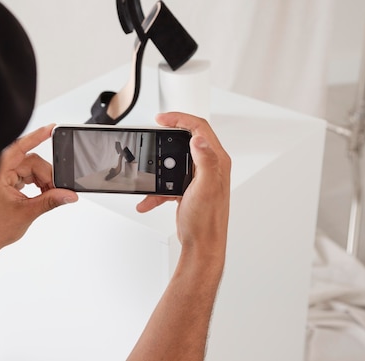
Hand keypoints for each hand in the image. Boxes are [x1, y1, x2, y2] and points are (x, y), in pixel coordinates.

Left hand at [0, 124, 77, 255]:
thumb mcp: (27, 213)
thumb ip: (50, 201)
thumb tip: (69, 195)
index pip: (20, 147)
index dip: (37, 136)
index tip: (52, 128)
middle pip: (31, 162)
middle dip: (46, 176)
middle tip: (57, 191)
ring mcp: (0, 175)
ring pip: (30, 169)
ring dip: (42, 181)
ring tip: (48, 195)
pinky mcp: (4, 181)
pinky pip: (25, 175)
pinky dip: (36, 183)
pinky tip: (40, 193)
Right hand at [137, 113, 230, 256]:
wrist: (202, 245)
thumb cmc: (207, 221)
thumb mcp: (205, 187)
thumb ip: (205, 160)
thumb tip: (198, 139)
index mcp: (216, 161)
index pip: (199, 128)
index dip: (180, 118)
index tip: (162, 119)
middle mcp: (209, 167)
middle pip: (186, 140)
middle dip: (166, 138)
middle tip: (153, 134)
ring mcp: (198, 178)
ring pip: (174, 162)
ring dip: (158, 168)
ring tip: (148, 172)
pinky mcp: (188, 189)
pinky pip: (168, 182)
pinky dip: (156, 190)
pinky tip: (147, 200)